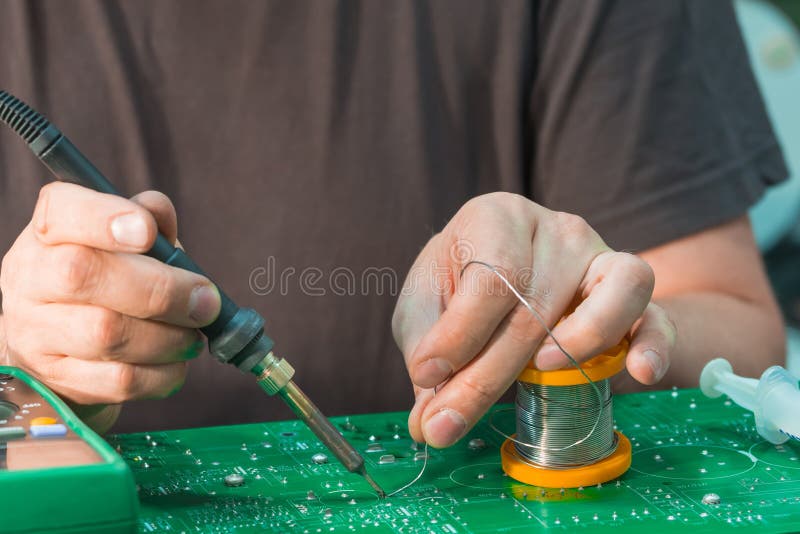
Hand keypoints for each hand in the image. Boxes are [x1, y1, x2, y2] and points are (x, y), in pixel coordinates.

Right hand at [0, 182, 220, 427]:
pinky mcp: (58, 379)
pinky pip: (118, 381)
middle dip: (160, 289)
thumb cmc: (109, 276)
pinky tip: (176, 362)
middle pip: (83, 276)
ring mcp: (37, 333)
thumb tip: (159, 215)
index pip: (60, 210)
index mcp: (50, 232)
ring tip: (194, 334)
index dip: (104, 219)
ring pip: (106, 333)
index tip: (147, 231)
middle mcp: (31, 278)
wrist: (63, 342)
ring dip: (168, 337)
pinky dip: (162, 373)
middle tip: (206, 301)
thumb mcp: (127, 239)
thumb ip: (149, 219)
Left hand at [392, 192, 675, 447]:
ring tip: (542, 369)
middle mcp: (556, 228)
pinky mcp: (630, 291)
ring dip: (580, 340)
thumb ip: (426, 352)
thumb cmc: (459, 281)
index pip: (490, 280)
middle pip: (534, 306)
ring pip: (615, 291)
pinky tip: (640, 372)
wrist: (505, 265)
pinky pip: (657, 314)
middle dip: (486, 377)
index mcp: (497, 217)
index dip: (458, 336)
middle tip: (448, 424)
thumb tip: (429, 422)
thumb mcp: (426, 305)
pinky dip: (655, 344)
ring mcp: (600, 256)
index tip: (427, 377)